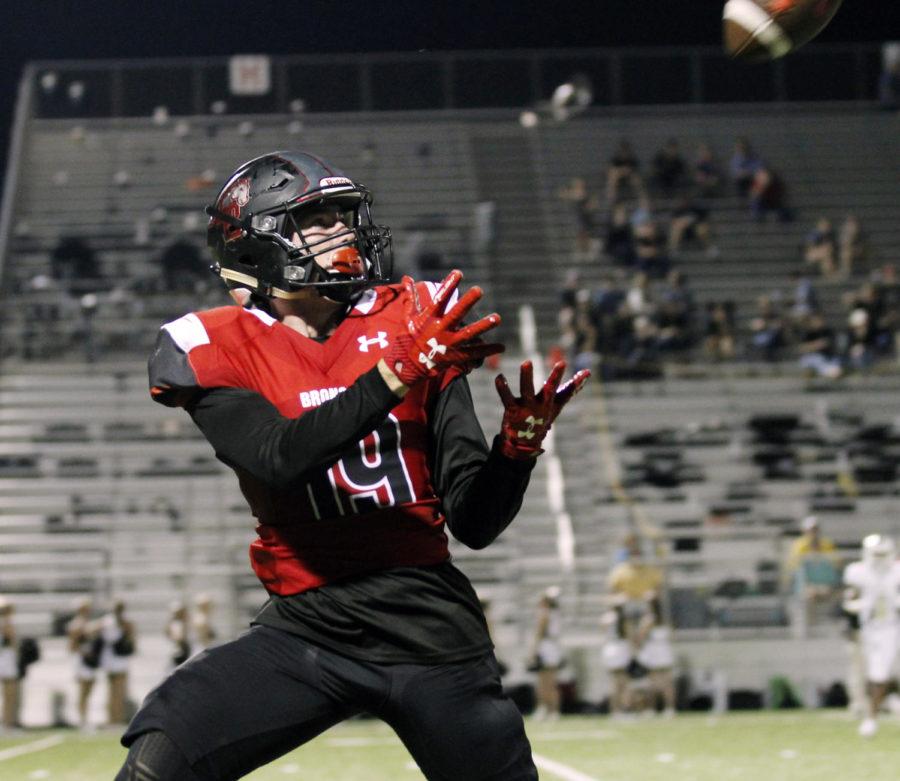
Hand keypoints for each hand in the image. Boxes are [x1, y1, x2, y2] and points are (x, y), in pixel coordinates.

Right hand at [383, 270, 502, 387]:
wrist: (410, 366)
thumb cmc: (410, 338)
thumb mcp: (409, 317)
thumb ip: (411, 298)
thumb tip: (406, 278)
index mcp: (430, 318)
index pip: (439, 299)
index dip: (448, 286)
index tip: (458, 273)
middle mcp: (440, 330)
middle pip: (456, 314)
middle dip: (467, 302)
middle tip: (479, 290)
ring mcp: (449, 344)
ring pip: (469, 334)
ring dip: (484, 326)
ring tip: (497, 318)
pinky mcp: (456, 356)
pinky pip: (474, 353)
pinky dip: (488, 350)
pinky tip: (501, 347)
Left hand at [495, 360, 589, 459]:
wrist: (523, 443)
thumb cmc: (542, 417)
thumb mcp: (556, 404)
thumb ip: (570, 388)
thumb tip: (587, 372)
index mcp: (551, 403)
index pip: (565, 391)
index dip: (575, 383)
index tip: (585, 372)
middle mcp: (541, 405)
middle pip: (550, 390)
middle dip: (556, 377)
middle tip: (562, 364)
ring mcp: (527, 408)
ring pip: (527, 390)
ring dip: (527, 376)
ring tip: (527, 362)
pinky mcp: (512, 410)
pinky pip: (506, 397)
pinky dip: (503, 387)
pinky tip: (499, 377)